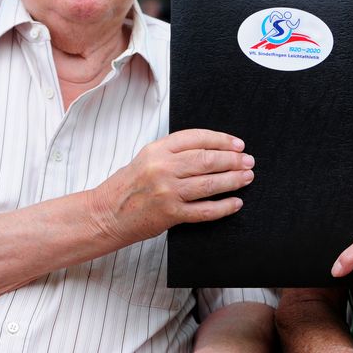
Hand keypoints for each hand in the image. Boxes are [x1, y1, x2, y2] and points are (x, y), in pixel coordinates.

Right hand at [88, 129, 254, 244]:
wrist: (104, 214)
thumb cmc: (128, 186)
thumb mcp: (147, 158)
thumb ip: (174, 152)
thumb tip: (212, 150)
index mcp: (157, 150)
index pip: (197, 138)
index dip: (221, 140)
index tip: (238, 144)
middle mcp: (162, 168)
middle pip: (207, 160)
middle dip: (232, 160)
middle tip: (248, 161)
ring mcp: (166, 192)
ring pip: (209, 183)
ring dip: (233, 180)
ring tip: (247, 177)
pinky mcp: (170, 215)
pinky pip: (204, 211)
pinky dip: (224, 207)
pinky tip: (236, 203)